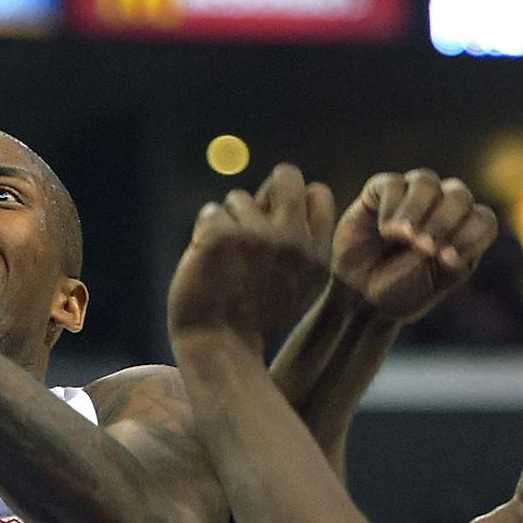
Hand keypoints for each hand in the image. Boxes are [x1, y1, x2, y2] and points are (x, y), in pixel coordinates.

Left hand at [168, 164, 334, 352]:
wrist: (218, 346)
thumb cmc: (252, 319)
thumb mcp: (296, 287)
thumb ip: (299, 247)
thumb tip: (281, 197)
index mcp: (318, 257)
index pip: (318, 194)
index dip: (295, 199)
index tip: (277, 220)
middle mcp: (294, 244)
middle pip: (287, 176)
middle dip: (266, 189)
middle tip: (248, 215)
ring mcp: (258, 238)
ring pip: (240, 198)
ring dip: (228, 220)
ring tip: (224, 258)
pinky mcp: (221, 237)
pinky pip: (212, 211)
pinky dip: (203, 230)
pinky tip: (204, 258)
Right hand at [333, 169, 498, 320]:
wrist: (362, 294)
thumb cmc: (403, 289)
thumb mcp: (435, 282)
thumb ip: (447, 256)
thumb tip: (432, 234)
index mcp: (464, 232)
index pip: (483, 220)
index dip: (469, 237)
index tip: (446, 261)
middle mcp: (442, 207)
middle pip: (458, 195)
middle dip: (443, 222)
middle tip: (423, 247)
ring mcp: (412, 196)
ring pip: (425, 181)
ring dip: (417, 209)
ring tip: (403, 235)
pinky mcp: (380, 192)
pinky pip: (392, 184)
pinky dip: (391, 206)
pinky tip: (385, 230)